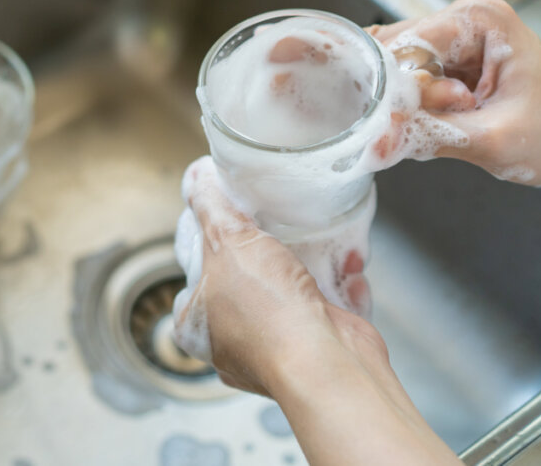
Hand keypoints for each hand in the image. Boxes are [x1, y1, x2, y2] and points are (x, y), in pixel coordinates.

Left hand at [174, 157, 459, 465]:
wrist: (331, 364)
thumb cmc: (268, 315)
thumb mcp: (228, 241)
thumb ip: (211, 207)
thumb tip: (197, 177)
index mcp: (196, 323)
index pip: (195, 270)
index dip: (212, 238)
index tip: (230, 216)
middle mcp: (232, 339)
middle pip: (246, 275)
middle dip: (270, 248)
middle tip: (279, 224)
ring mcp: (277, 343)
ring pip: (291, 287)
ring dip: (312, 261)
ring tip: (320, 242)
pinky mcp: (317, 343)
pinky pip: (327, 302)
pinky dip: (340, 284)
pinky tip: (345, 271)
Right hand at [372, 0, 540, 187]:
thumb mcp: (495, 139)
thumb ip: (431, 137)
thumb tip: (374, 145)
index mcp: (476, 19)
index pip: (403, 47)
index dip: (401, 90)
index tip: (415, 121)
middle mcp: (459, 20)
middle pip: (392, 58)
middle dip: (404, 99)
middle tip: (444, 122)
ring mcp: (451, 42)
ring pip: (393, 75)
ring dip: (410, 108)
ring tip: (455, 121)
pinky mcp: (445, 65)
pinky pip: (405, 86)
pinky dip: (413, 111)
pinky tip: (441, 121)